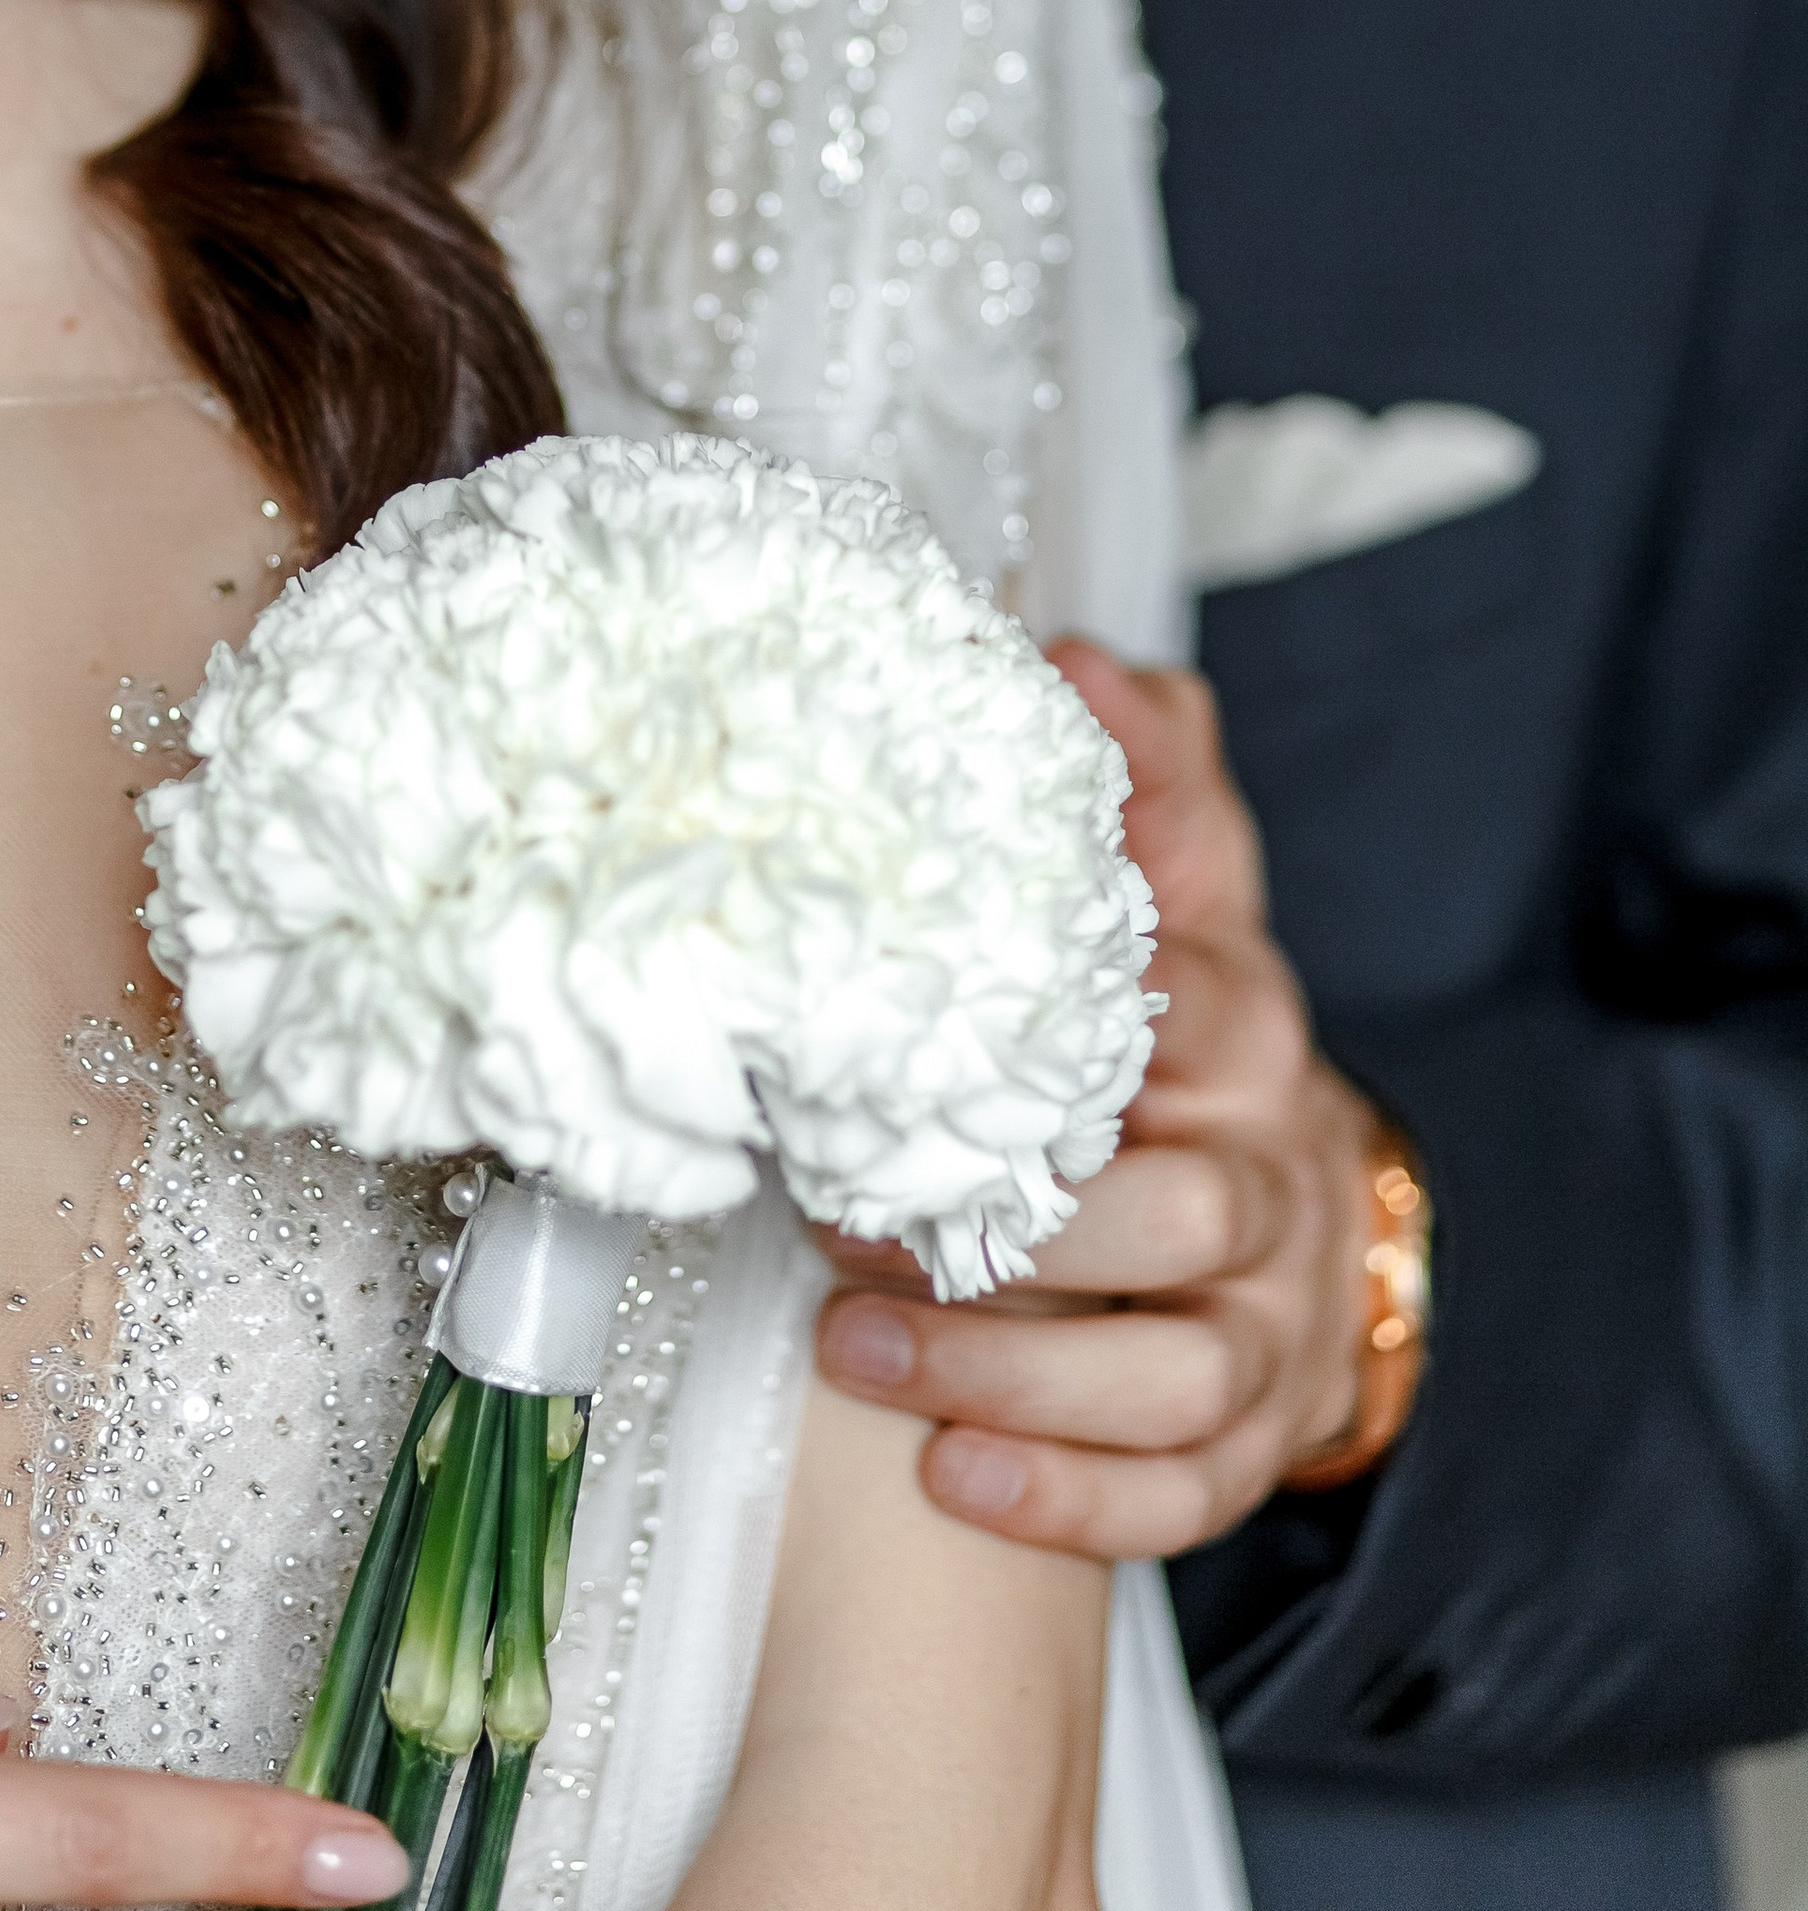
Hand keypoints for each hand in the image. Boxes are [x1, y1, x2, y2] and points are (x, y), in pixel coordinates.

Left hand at [815, 645, 1379, 1561]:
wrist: (1310, 1203)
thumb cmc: (1193, 1032)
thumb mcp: (1180, 889)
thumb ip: (1138, 775)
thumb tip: (1066, 650)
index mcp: (1247, 1030)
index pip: (1195, 1019)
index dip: (1073, 1031)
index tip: (926, 1036)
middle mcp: (1274, 1180)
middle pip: (1176, 1214)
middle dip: (1009, 1230)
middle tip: (837, 1212)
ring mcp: (1274, 1325)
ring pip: (1169, 1372)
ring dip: (1006, 1373)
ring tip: (852, 1346)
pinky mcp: (1256, 1440)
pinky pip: (1179, 1493)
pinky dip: (1066, 1496)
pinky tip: (949, 1480)